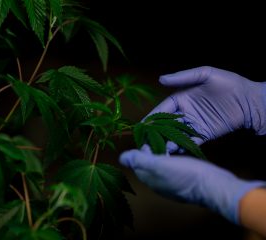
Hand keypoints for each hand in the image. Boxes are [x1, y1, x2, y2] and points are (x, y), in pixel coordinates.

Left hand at [119, 146, 265, 223]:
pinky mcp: (184, 182)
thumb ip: (140, 161)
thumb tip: (121, 158)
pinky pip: (174, 168)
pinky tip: (180, 152)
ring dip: (163, 153)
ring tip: (171, 140)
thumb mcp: (159, 165)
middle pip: (149, 163)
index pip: (137, 161)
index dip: (142, 146)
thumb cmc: (186, 174)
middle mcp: (158, 184)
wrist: (214, 187)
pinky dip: (174, 159)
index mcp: (149, 179)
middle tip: (161, 135)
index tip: (149, 134)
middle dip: (152, 149)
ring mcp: (171, 185)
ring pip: (162, 165)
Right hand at [148, 66, 265, 147]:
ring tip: (156, 151)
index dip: (152, 117)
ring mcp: (193, 124)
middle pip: (165, 124)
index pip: (162, 109)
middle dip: (154, 134)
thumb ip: (183, 77)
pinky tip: (171, 152)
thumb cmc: (230, 84)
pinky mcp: (203, 134)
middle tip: (144, 144)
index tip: (141, 126)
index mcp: (181, 98)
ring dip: (165, 142)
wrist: (251, 101)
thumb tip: (160, 79)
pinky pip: (188, 141)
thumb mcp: (206, 74)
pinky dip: (179, 147)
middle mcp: (185, 112)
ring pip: (174, 135)